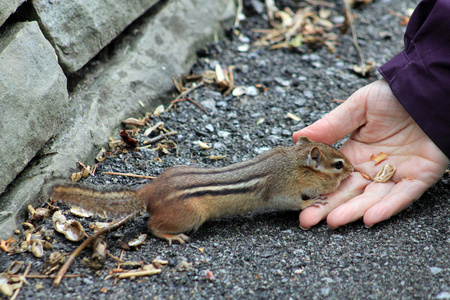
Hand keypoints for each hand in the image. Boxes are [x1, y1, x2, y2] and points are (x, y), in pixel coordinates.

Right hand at [293, 79, 448, 228]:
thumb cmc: (392, 96)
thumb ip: (331, 124)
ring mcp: (395, 175)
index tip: (300, 201)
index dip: (318, 189)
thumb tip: (297, 136)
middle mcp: (373, 168)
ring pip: (372, 199)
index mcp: (355, 153)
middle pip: (348, 193)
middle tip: (307, 220)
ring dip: (354, 211)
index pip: (333, 177)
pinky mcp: (419, 178)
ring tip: (334, 221)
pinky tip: (370, 217)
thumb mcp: (358, 106)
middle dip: (328, 207)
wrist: (427, 92)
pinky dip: (387, 207)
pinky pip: (402, 196)